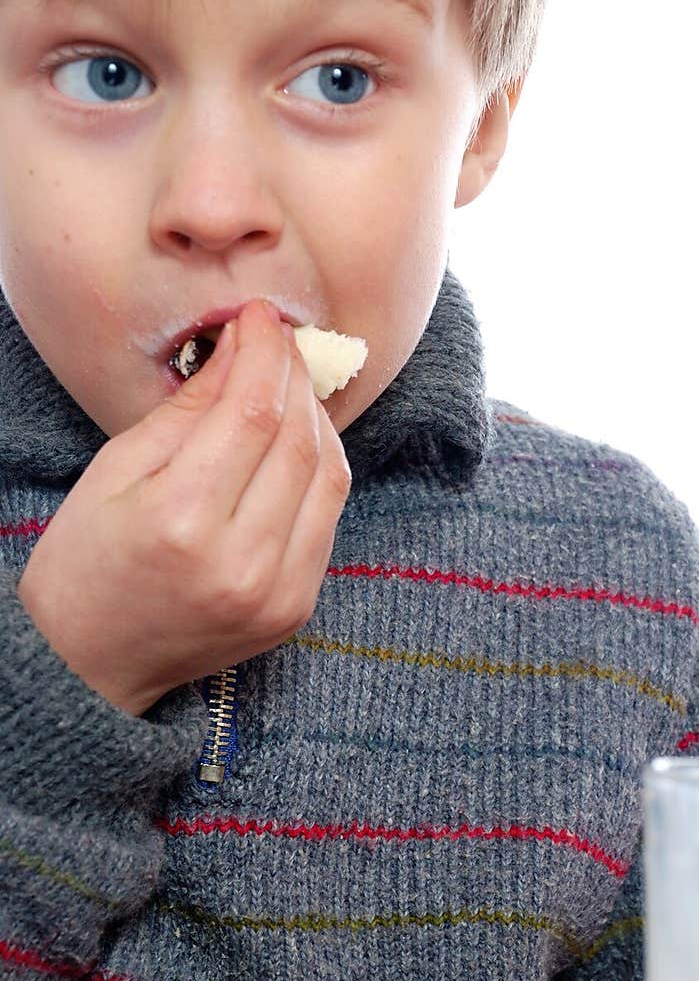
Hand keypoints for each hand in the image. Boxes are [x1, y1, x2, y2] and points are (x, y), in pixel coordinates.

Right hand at [16, 300, 351, 715]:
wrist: (92, 662)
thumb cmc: (88, 561)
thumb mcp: (115, 471)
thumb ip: (188, 409)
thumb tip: (242, 347)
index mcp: (181, 523)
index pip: (253, 413)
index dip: (264, 353)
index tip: (259, 318)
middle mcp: (241, 562)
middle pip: (299, 440)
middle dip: (293, 376)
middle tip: (276, 341)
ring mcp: (278, 592)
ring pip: (329, 475)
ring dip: (316, 417)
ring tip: (286, 386)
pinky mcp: (298, 607)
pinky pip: (329, 516)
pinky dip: (321, 467)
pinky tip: (296, 442)